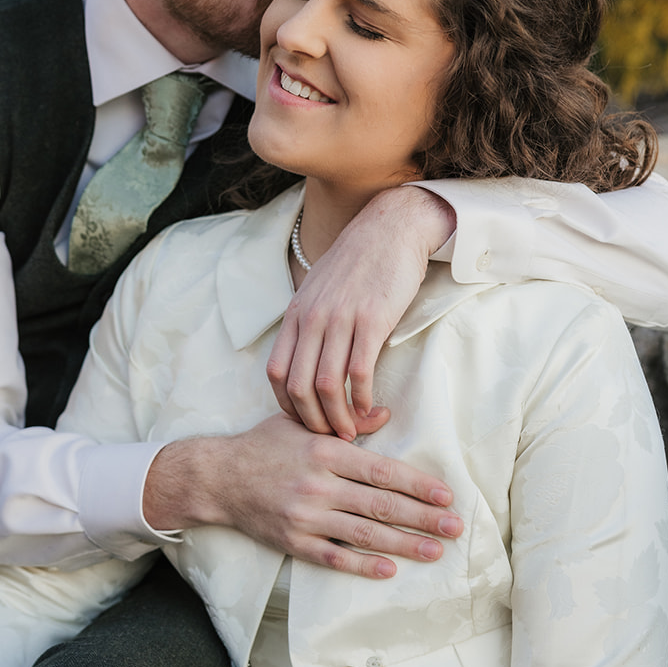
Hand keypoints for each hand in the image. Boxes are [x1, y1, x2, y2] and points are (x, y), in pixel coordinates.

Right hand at [143, 412, 462, 577]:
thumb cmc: (264, 446)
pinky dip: (361, 565)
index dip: (418, 484)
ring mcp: (304, 516)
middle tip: (455, 527)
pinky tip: (388, 569)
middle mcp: (317, 485)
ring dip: (403, 544)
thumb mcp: (302, 425)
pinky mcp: (292, 541)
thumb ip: (347, 424)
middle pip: (380, 504)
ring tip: (435, 550)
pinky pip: (333, 557)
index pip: (382, 471)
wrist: (217, 477)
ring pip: (363, 533)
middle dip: (423, 517)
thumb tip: (387, 415)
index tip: (447, 495)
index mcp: (325, 453)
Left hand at [268, 185, 455, 438]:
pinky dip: (362, 399)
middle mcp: (311, 319)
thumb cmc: (358, 263)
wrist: (390, 229)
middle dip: (313, 421)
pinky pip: (359, 371)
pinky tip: (370, 408)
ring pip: (327, 385)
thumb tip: (308, 360)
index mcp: (296, 314)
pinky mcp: (371, 319)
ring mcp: (339, 319)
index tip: (306, 422)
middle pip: (298, 387)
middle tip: (330, 437)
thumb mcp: (319, 291)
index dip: (288, 406)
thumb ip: (310, 324)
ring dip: (338, 417)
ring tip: (351, 431)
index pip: (276, 373)